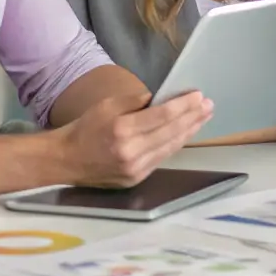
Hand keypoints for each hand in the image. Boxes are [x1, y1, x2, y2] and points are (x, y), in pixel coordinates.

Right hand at [57, 90, 211, 186]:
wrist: (65, 161)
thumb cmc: (86, 128)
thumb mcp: (107, 105)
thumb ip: (137, 101)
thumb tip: (162, 100)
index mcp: (122, 130)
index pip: (162, 116)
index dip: (183, 106)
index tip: (199, 96)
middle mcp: (131, 152)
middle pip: (171, 132)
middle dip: (193, 117)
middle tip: (209, 105)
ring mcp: (135, 169)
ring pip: (170, 147)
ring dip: (190, 131)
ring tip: (204, 117)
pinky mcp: (136, 179)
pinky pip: (162, 158)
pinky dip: (175, 144)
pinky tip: (186, 133)